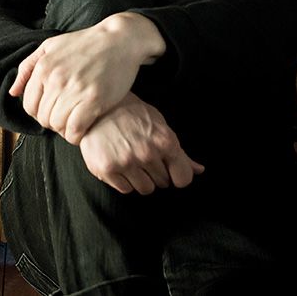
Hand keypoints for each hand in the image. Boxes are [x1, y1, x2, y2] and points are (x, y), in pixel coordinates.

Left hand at [9, 12, 164, 143]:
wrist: (120, 40)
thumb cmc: (85, 43)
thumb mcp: (50, 46)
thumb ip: (27, 68)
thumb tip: (13, 93)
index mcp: (43, 67)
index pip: (29, 105)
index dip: (39, 113)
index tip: (53, 111)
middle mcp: (56, 79)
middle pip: (43, 118)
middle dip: (52, 122)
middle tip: (66, 117)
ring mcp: (75, 90)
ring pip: (57, 125)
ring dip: (64, 129)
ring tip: (74, 122)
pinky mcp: (94, 100)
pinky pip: (74, 129)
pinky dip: (75, 136)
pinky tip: (82, 130)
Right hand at [79, 93, 204, 194]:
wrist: (97, 107)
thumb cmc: (131, 114)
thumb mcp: (159, 126)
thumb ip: (179, 152)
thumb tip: (199, 170)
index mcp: (164, 141)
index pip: (183, 178)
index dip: (177, 174)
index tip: (169, 169)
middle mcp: (146, 153)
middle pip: (163, 183)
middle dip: (156, 173)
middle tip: (143, 155)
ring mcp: (126, 162)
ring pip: (145, 189)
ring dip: (140, 179)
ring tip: (130, 159)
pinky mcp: (107, 169)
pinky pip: (125, 189)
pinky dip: (123, 180)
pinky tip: (118, 162)